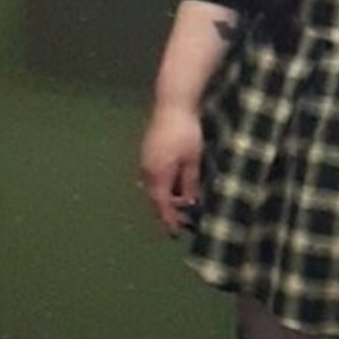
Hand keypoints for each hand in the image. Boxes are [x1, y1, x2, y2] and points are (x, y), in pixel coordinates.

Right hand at [139, 104, 203, 234]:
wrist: (172, 104)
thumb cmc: (186, 131)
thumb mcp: (193, 159)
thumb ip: (190, 182)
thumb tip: (189, 202)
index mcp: (158, 174)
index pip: (162, 204)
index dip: (168, 220)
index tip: (174, 233)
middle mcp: (147, 170)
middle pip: (155, 198)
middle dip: (166, 212)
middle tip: (179, 224)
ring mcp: (145, 161)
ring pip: (153, 188)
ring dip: (164, 199)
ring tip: (179, 207)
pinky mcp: (147, 153)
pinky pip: (153, 178)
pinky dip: (163, 187)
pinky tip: (174, 187)